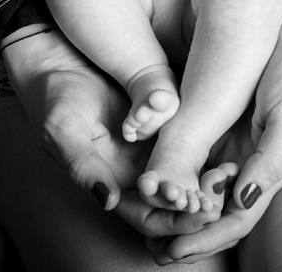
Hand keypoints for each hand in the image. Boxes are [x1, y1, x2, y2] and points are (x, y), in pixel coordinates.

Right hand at [3, 29, 220, 234]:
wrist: (65, 61)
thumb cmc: (56, 99)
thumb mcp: (64, 132)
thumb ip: (83, 166)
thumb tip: (106, 201)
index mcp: (113, 182)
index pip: (146, 215)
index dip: (168, 220)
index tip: (189, 210)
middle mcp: (137, 169)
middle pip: (173, 202)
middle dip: (195, 205)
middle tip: (216, 198)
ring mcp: (152, 145)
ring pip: (185, 175)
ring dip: (205, 181)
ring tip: (225, 175)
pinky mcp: (163, 120)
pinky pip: (188, 140)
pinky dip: (206, 152)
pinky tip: (223, 154)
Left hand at [152, 18, 281, 262]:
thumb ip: (270, 162)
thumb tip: (242, 202)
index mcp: (270, 172)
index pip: (236, 218)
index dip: (207, 238)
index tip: (175, 250)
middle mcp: (250, 166)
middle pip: (216, 213)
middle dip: (187, 234)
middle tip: (151, 246)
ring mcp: (236, 147)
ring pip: (204, 192)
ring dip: (179, 211)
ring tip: (147, 223)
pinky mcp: (224, 127)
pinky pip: (199, 159)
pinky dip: (180, 177)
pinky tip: (157, 182)